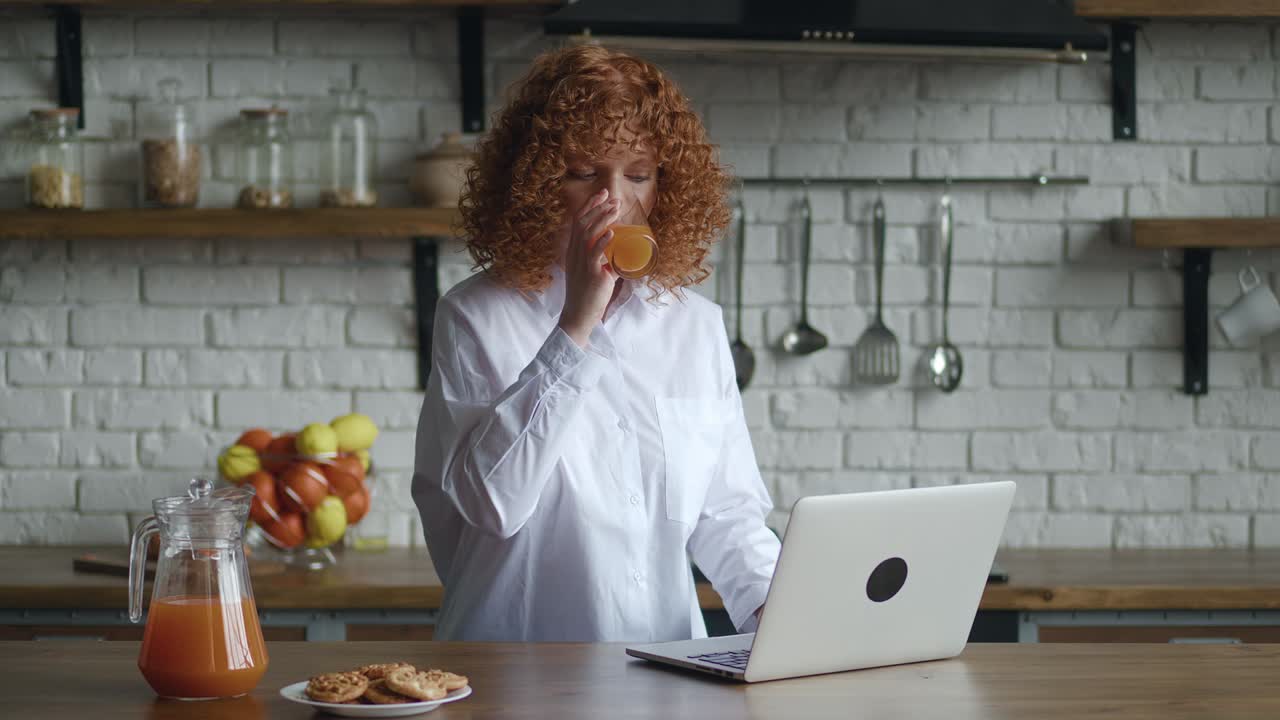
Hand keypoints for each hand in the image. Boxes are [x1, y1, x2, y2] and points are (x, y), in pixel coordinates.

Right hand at [559, 188, 620, 346]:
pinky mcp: (590, 274)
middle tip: (613, 198)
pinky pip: (594, 254)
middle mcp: (575, 254)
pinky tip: (612, 233)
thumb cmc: (588, 296)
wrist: (578, 315)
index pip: (578, 222)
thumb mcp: (595, 274)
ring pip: (588, 234)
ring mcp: (581, 263)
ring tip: (615, 209)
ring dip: (603, 219)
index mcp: (574, 251)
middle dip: (598, 208)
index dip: (590, 207)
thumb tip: (621, 259)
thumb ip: (605, 264)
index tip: (602, 195)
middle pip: (583, 223)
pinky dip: (603, 241)